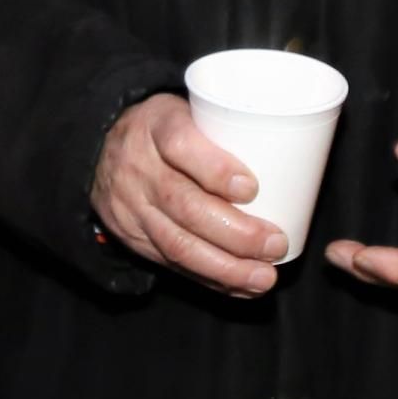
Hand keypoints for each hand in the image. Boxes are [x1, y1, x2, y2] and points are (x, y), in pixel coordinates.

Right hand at [92, 95, 289, 297]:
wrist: (100, 149)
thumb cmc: (166, 129)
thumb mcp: (187, 111)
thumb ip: (226, 130)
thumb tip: (297, 156)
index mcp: (156, 126)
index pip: (181, 145)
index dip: (216, 169)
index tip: (252, 188)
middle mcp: (138, 167)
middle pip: (183, 205)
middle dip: (235, 233)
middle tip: (275, 244)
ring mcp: (131, 207)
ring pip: (177, 244)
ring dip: (225, 267)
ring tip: (264, 278)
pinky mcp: (131, 237)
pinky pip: (171, 264)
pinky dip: (210, 279)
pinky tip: (241, 287)